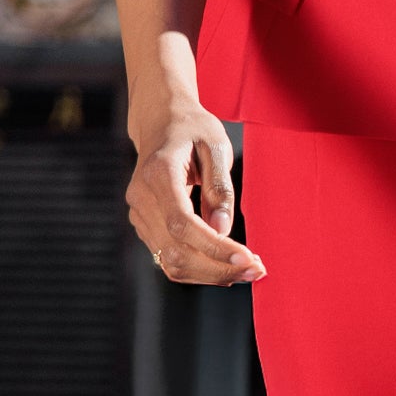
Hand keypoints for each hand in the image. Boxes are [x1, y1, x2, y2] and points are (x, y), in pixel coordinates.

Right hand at [126, 100, 264, 287]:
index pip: (183, 223)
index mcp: (158, 173)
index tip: (247, 258)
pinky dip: (199, 268)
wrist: (159, 121)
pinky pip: (169, 258)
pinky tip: (225, 266)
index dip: (215, 247)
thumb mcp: (215, 146)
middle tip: (257, 270)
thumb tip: (223, 230)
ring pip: (171, 262)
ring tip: (247, 271)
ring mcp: (138, 214)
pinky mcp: (144, 225)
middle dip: (219, 268)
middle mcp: (141, 198)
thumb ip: (219, 188)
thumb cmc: (191, 128)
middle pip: (176, 251)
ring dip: (211, 274)